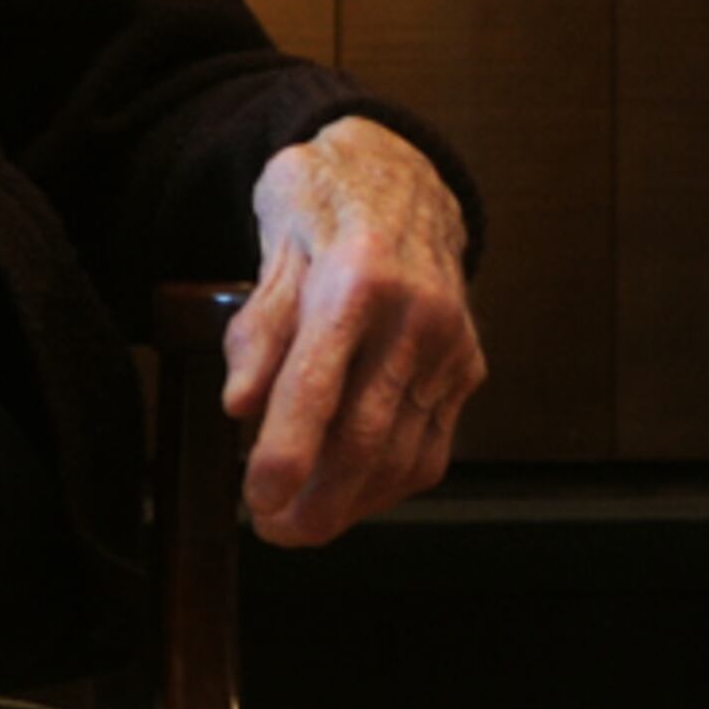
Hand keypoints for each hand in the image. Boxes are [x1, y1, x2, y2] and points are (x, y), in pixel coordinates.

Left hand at [221, 116, 484, 545]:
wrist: (401, 177)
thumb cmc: (322, 205)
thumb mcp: (273, 244)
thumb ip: (258, 328)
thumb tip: (240, 407)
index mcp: (357, 278)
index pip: (319, 384)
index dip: (286, 452)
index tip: (257, 500)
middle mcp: (416, 316)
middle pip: (368, 435)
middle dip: (317, 498)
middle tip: (271, 530)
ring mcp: (450, 345)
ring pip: (405, 452)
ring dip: (352, 502)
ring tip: (300, 525)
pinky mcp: (467, 366)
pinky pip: (432, 444)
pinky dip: (391, 483)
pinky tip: (350, 497)